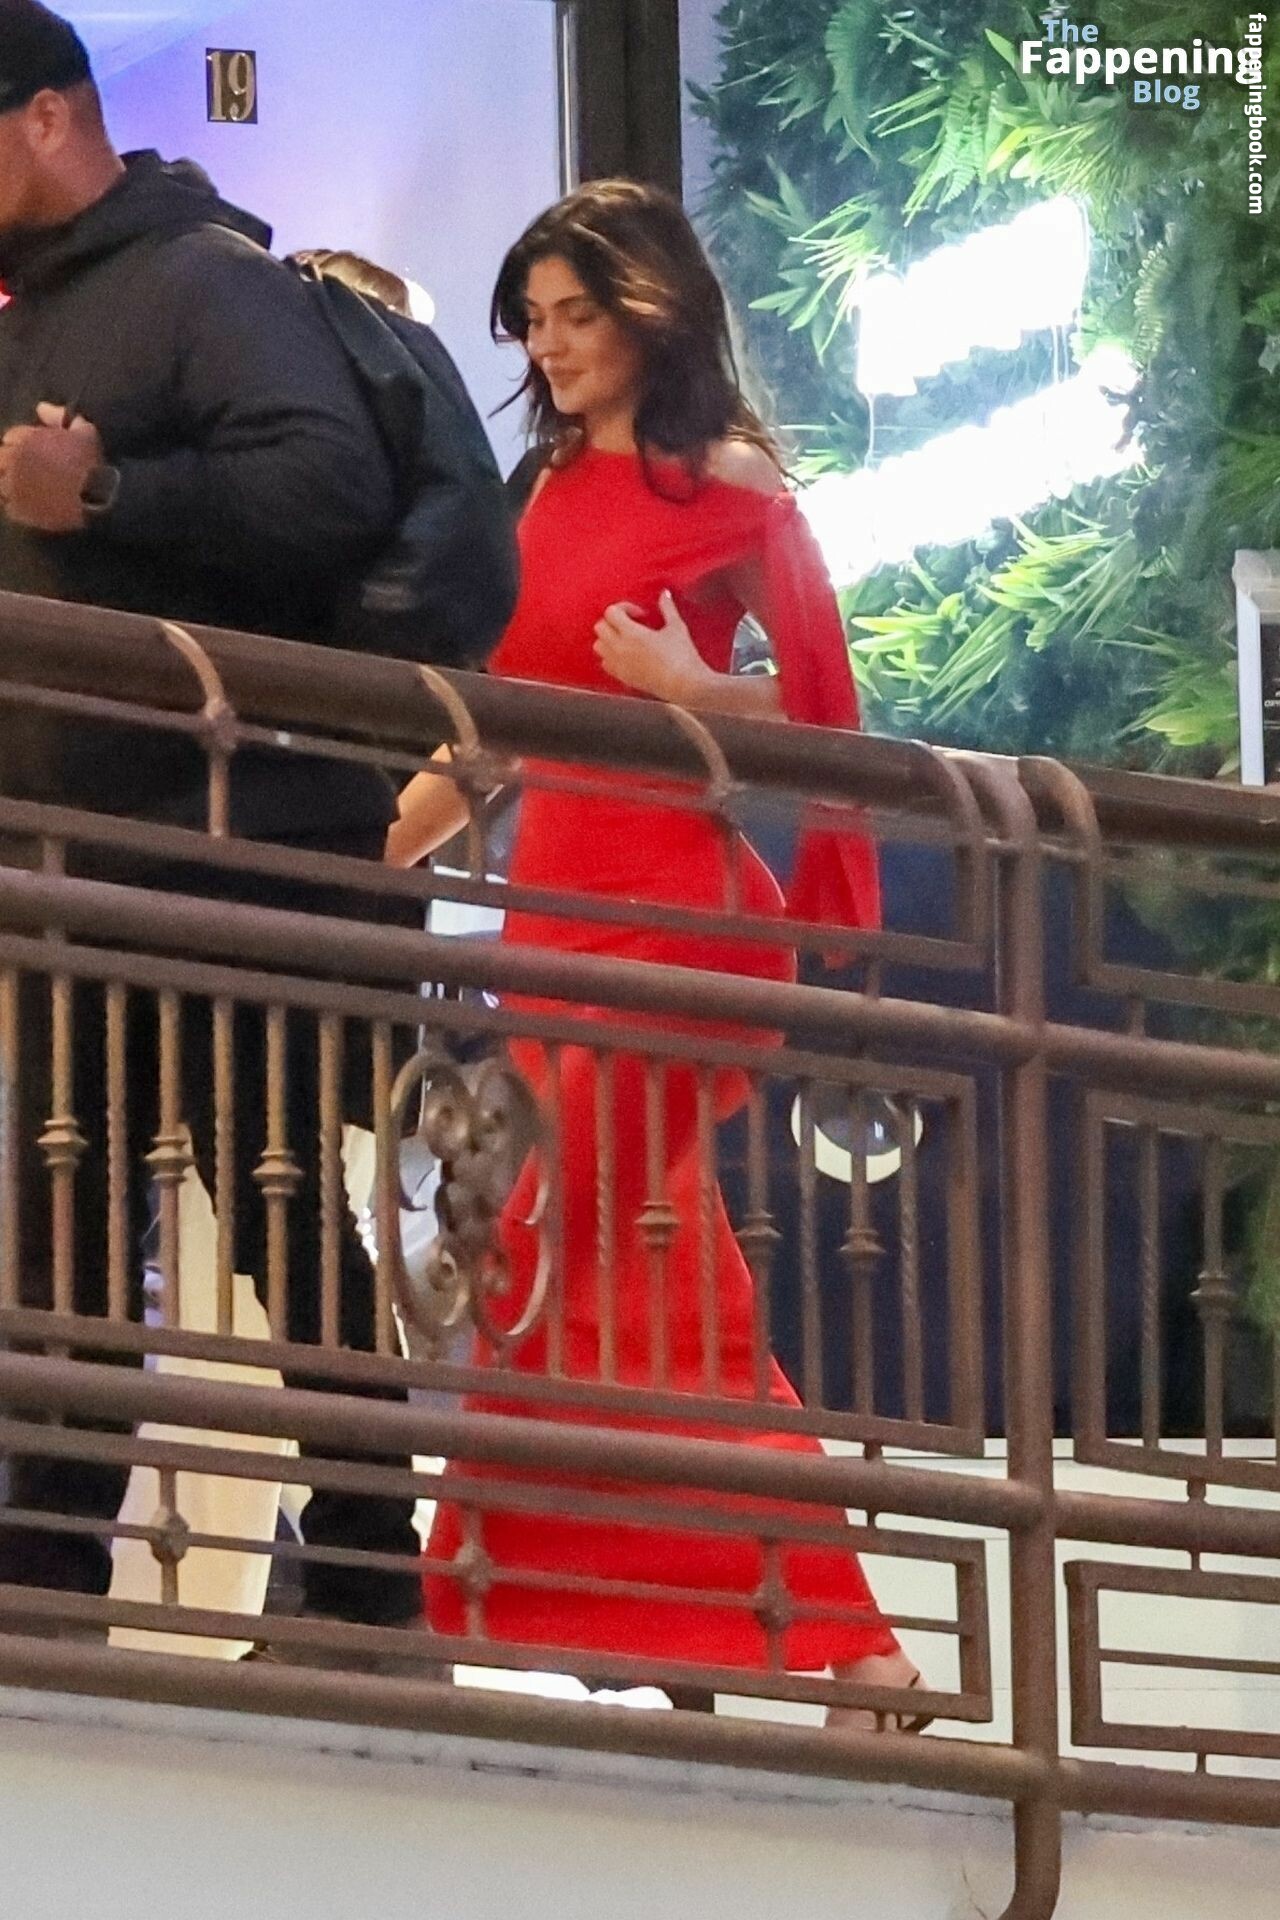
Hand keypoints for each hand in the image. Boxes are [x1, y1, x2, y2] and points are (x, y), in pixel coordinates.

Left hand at [0, 403, 103, 532]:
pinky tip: (29, 504)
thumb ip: (59, 416)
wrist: (94, 498)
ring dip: (9, 483)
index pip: (10, 438)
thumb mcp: (83, 431)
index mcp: (25, 440)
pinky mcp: (19, 509)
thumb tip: (41, 408)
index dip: (22, 444)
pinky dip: (16, 504)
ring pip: (1, 483)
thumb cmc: (89, 462)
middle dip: (10, 463)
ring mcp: (13, 486)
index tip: (33, 451)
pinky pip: (8, 506)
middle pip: (0, 460)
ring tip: (26, 488)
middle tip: (28, 470)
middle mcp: (13, 462)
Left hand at [593, 590, 711, 703]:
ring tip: (627, 639)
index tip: (640, 614)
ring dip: (608, 638)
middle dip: (613, 622)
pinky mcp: (623, 677)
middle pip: (600, 627)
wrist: (684, 685)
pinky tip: (628, 655)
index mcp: (632, 634)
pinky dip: (611, 656)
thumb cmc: (682, 656)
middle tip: (631, 624)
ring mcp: (619, 665)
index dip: (624, 608)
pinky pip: (605, 663)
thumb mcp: (676, 627)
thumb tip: (664, 594)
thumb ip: (667, 608)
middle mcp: (620, 649)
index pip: (611, 612)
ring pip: (598, 646)